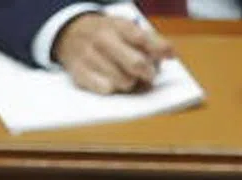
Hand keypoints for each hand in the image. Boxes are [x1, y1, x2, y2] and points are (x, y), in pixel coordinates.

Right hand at [52, 14, 171, 94]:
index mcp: (118, 26)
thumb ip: (153, 43)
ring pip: (124, 82)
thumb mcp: (129, 31)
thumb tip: (171, 53)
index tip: (169, 57)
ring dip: (129, 84)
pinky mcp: (79, 72)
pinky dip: (112, 89)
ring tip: (125, 76)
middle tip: (146, 74)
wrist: (70, 33)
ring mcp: (88, 54)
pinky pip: (106, 90)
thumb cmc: (110, 38)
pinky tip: (110, 81)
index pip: (143, 38)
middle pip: (136, 64)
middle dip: (146, 73)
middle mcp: (102, 38)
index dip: (159, 51)